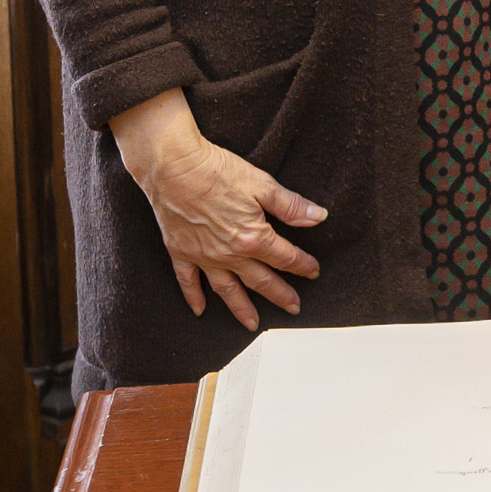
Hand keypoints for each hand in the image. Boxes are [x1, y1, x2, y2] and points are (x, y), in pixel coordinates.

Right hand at [107, 88, 327, 328]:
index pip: (285, 258)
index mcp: (253, 238)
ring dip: (242, 308)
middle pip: (261, 281)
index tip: (313, 272)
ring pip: (227, 290)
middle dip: (280, 295)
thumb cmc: (217, 171)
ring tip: (253, 324)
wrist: (172, 167)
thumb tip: (318, 216)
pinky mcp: (181, 252)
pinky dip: (194, 297)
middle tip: (293, 308)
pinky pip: (189, 282)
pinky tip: (200, 310)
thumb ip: (291, 205)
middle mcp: (229, 255)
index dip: (303, 265)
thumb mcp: (262, 184)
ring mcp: (204, 257)